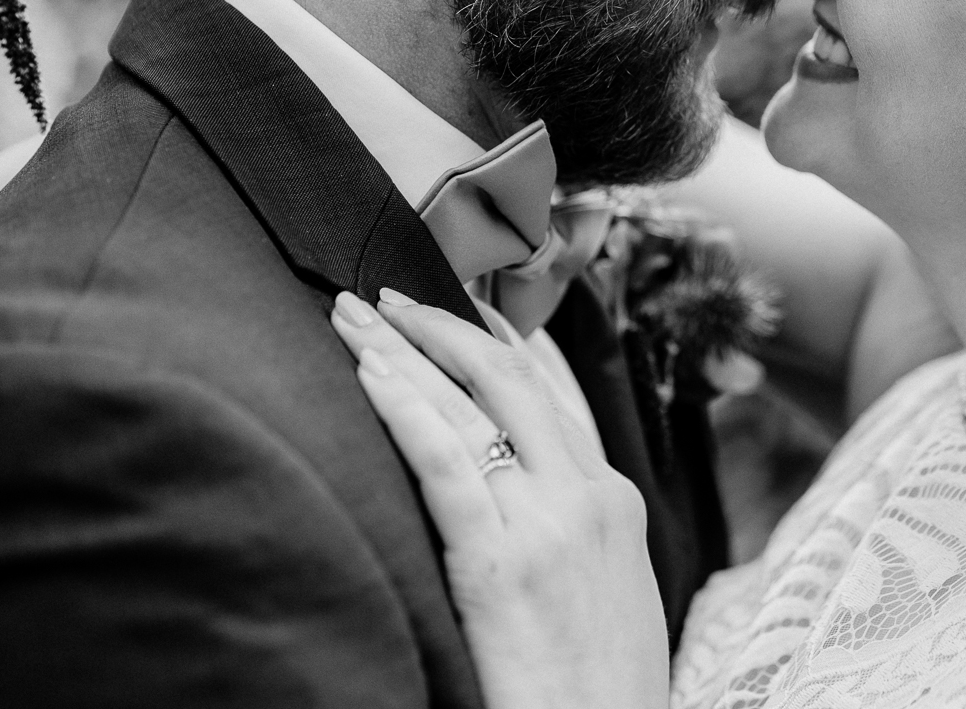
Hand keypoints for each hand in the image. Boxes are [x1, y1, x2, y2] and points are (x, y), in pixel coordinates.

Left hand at [330, 290, 669, 708]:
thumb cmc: (603, 692)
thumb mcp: (610, 592)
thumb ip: (571, 534)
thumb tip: (517, 501)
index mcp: (614, 501)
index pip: (549, 393)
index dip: (495, 342)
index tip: (454, 311)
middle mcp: (585, 497)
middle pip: (507, 380)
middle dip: (439, 327)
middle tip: (382, 296)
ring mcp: (548, 525)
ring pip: (469, 408)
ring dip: (402, 352)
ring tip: (351, 318)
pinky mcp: (501, 564)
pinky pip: (446, 464)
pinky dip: (405, 408)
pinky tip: (369, 373)